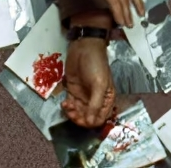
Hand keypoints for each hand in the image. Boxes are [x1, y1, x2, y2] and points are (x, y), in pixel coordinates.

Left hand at [61, 12, 117, 127]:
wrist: (84, 48)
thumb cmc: (95, 65)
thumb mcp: (99, 85)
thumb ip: (95, 104)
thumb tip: (90, 122)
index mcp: (106, 100)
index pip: (100, 119)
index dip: (91, 122)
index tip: (82, 119)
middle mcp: (95, 100)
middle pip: (87, 118)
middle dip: (79, 119)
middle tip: (72, 113)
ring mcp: (83, 96)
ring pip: (78, 113)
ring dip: (72, 114)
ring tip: (67, 106)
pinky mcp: (73, 91)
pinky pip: (70, 105)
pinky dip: (67, 107)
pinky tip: (64, 103)